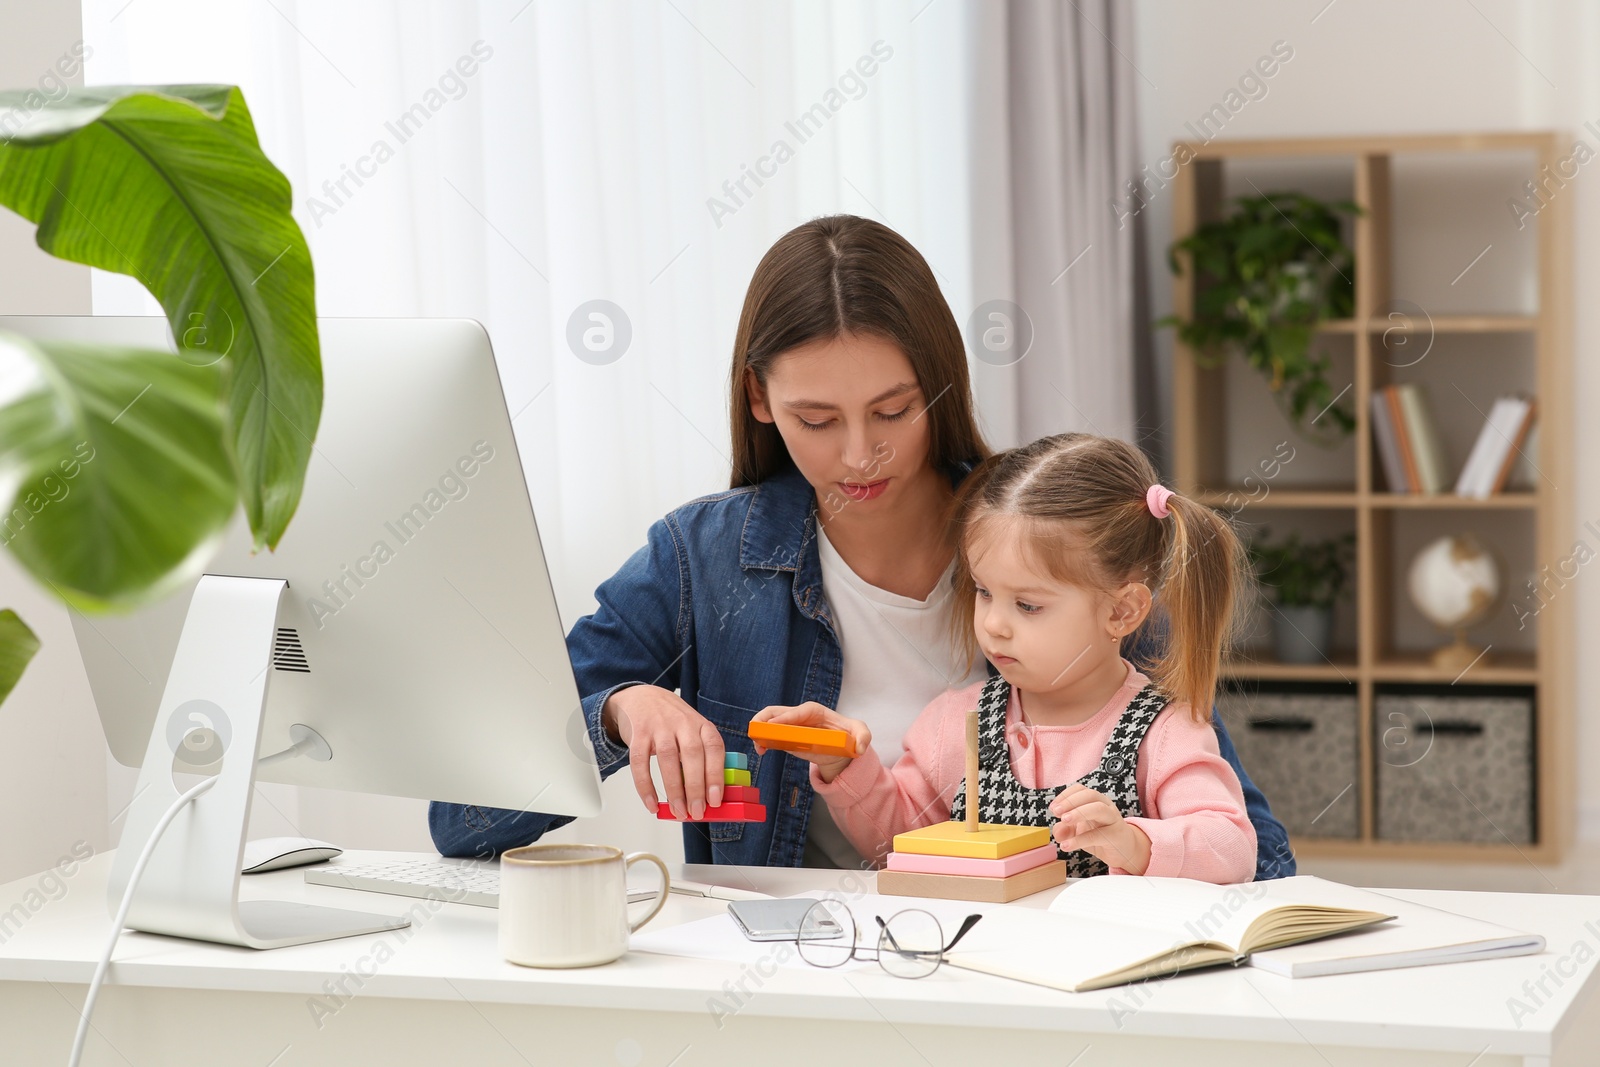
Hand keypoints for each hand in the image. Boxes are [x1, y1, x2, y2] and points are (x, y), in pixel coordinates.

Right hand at [602, 685, 724, 819]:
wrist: (642, 697)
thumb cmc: (673, 722)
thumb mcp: (693, 731)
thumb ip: (702, 756)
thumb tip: (707, 796)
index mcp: (701, 725)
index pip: (714, 748)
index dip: (716, 775)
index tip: (715, 800)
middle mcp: (682, 723)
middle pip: (693, 755)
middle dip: (696, 787)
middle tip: (696, 811)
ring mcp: (659, 726)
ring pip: (668, 759)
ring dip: (674, 789)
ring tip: (678, 811)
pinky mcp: (638, 733)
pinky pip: (640, 762)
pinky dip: (645, 786)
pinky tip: (651, 803)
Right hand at [749, 702, 869, 783]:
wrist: (841, 748)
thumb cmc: (850, 734)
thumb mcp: (861, 733)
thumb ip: (863, 737)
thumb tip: (860, 748)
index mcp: (814, 711)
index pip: (797, 712)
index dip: (785, 718)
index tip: (774, 727)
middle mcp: (799, 716)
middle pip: (776, 712)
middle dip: (764, 720)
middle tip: (757, 733)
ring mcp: (790, 726)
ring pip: (769, 722)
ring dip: (760, 731)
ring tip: (758, 745)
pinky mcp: (787, 737)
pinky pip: (770, 736)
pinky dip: (763, 741)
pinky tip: (761, 750)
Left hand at [1049, 783, 1151, 874]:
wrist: (1124, 851)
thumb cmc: (1100, 836)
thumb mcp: (1079, 832)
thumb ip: (1066, 829)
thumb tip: (1056, 831)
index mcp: (1095, 801)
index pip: (1080, 789)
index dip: (1065, 796)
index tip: (1053, 808)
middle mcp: (1106, 806)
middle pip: (1090, 795)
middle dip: (1071, 801)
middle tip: (1056, 812)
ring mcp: (1113, 819)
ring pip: (1098, 809)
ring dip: (1078, 813)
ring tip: (1064, 821)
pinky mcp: (1116, 835)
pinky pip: (1098, 835)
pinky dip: (1080, 840)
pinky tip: (1067, 845)